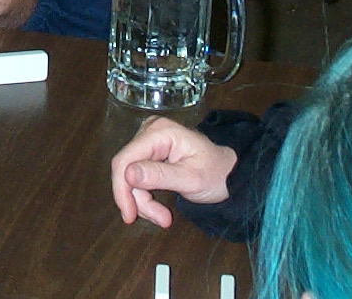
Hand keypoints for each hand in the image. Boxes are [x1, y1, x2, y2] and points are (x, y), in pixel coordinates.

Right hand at [110, 117, 236, 227]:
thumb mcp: (191, 179)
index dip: (122, 189)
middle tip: (160, 220)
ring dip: (143, 201)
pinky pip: (137, 177)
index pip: (125, 159)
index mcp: (160, 132)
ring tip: (163, 218)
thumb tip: (127, 174)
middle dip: (138, 199)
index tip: (129, 215)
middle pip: (126, 170)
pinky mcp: (148, 152)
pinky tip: (158, 209)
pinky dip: (144, 196)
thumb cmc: (215, 174)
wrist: (229, 175)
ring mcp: (148, 141)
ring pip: (130, 178)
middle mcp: (149, 131)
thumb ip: (160, 176)